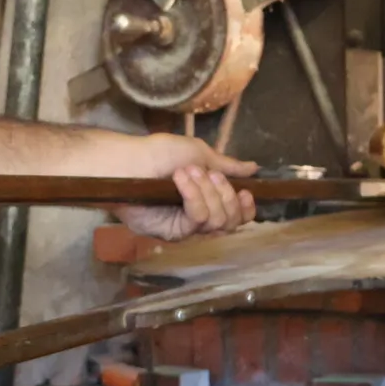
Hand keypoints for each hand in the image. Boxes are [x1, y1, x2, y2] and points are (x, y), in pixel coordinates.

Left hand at [115, 134, 257, 241]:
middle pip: (231, 222)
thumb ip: (227, 166)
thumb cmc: (160, 153)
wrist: (130, 161)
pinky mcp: (173, 232)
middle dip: (225, 195)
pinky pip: (197, 220)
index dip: (246, 208)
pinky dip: (194, 197)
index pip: (238, 216)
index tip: (245, 191)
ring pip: (217, 222)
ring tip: (187, 172)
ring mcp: (186, 227)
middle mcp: (199, 217)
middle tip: (209, 174)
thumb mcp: (199, 153)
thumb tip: (254, 167)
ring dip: (207, 193)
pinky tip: (181, 181)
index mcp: (208, 199)